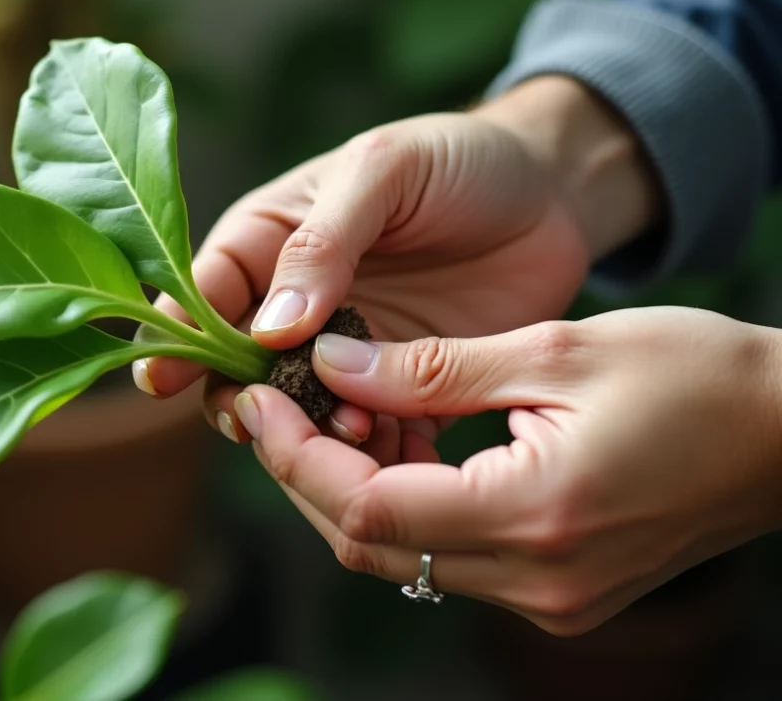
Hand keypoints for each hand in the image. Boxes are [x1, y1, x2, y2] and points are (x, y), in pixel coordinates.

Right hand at [136, 76, 659, 450]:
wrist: (552, 191)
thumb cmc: (456, 158)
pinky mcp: (403, 386)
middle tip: (271, 419)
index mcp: (268, 241)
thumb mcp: (383, 171)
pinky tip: (399, 452)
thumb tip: (268, 327)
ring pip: (300, 413)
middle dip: (247, 400)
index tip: (162, 381)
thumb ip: (324, 243)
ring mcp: (347, 351)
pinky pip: (372, 433)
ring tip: (358, 430)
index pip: (202, 294)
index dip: (176, 337)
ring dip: (313, 433)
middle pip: (238, 370)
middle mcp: (294, 305)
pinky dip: (376, 453)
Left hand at [229, 306, 781, 634]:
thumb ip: (433, 368)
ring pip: (402, 560)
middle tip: (269, 405)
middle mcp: (537, 582)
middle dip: (304, 477)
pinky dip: (399, 509)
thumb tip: (332, 366)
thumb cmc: (694, 374)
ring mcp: (550, 600)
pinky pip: (446, 559)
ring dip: (344, 494)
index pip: (368, 509)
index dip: (297, 456)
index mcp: (536, 515)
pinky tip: (382, 449)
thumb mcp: (555, 350)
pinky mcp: (558, 592)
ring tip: (311, 418)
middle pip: (372, 546)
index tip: (258, 397)